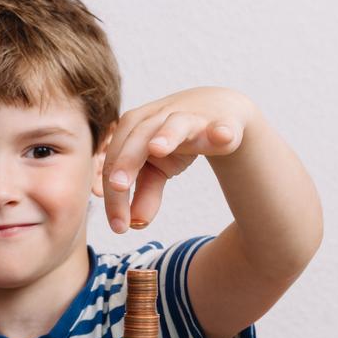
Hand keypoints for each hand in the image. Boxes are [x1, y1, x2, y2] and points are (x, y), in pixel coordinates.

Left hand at [102, 86, 256, 232]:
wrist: (216, 111)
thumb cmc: (177, 141)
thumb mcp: (159, 170)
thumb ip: (145, 194)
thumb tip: (134, 224)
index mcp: (133, 131)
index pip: (116, 163)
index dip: (115, 195)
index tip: (119, 226)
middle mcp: (157, 119)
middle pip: (136, 139)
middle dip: (126, 163)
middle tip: (117, 186)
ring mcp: (189, 118)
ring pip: (174, 125)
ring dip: (166, 135)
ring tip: (157, 149)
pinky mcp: (220, 123)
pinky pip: (221, 127)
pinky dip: (221, 131)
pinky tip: (223, 136)